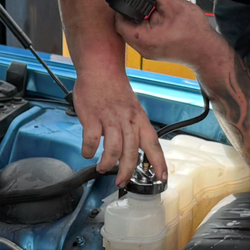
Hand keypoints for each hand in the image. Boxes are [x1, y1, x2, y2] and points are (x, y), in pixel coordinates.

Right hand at [73, 69, 165, 185]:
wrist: (100, 68)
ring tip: (102, 168)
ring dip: (107, 164)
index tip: (162, 178)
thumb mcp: (132, 108)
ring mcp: (110, 119)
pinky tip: (88, 153)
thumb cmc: (115, 89)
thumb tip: (133, 151)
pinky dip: (88, 151)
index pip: (153, 144)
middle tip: (121, 182)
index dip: (159, 163)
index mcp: (139, 119)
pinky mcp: (92, 118)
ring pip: (113, 150)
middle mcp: (127, 120)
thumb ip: (133, 129)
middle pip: (132, 153)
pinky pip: (91, 141)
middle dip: (127, 172)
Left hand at [113, 0, 223, 69]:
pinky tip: (159, 20)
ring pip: (134, 32)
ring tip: (154, 11)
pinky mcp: (155, 52)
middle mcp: (142, 49)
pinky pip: (144, 38)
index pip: (119, 22)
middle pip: (125, 27)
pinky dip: (147, 27)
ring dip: (141, 20)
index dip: (121, 7)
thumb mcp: (174, 5)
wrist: (206, 51)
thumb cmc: (194, 32)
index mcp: (142, 38)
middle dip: (132, 12)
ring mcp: (148, 52)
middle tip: (143, 2)